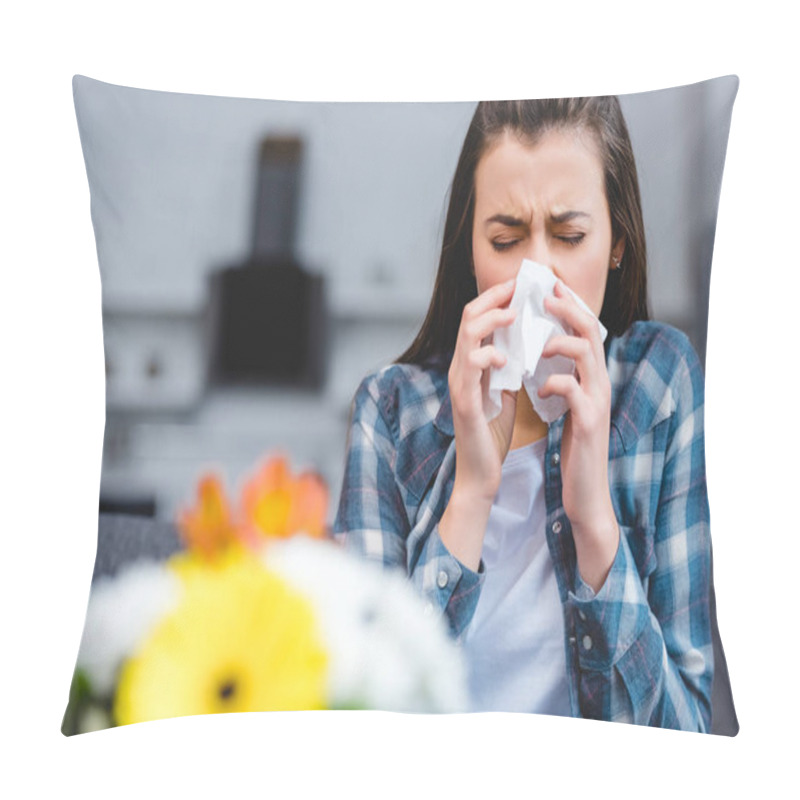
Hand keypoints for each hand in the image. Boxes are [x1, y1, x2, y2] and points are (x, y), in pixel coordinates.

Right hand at [448, 278, 518, 502]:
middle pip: (469, 317)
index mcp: (472, 365)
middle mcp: (461, 369)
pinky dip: (489, 357)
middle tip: (518, 286)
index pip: (478, 318)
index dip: (497, 297)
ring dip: (492, 319)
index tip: (521, 283)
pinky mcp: (464, 403)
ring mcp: (460, 384)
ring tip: (514, 313)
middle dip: (494, 297)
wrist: (481, 474)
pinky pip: (470, 370)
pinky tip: (507, 359)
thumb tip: (526, 346)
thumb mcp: (505, 392)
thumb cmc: (493, 435)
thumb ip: (509, 368)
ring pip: (467, 336)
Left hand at [539, 279, 618, 589]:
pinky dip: (556, 382)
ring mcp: (598, 401)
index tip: (549, 287)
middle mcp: (600, 384)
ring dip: (561, 340)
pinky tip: (541, 388)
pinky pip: (575, 390)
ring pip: (588, 355)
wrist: (587, 492)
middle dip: (569, 308)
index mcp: (592, 379)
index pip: (586, 332)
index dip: (570, 307)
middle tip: (547, 292)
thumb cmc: (575, 449)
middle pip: (592, 332)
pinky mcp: (590, 422)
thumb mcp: (570, 408)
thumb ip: (564, 381)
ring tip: (541, 342)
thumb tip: (545, 357)